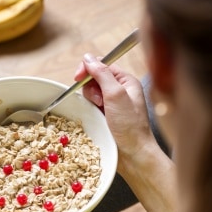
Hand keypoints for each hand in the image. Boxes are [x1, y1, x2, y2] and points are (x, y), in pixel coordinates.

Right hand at [74, 54, 155, 170]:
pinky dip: (89, 109)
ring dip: (90, 100)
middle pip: (94, 78)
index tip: (78, 77)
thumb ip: (102, 73)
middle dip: (91, 88)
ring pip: (90, 92)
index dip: (88, 68)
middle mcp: (120, 90)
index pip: (103, 65)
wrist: (133, 154)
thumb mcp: (116, 94)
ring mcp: (112, 104)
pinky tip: (96, 116)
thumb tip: (88, 57)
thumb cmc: (130, 125)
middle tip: (98, 101)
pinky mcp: (104, 115)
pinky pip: (90, 105)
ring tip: (100, 111)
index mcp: (126, 81)